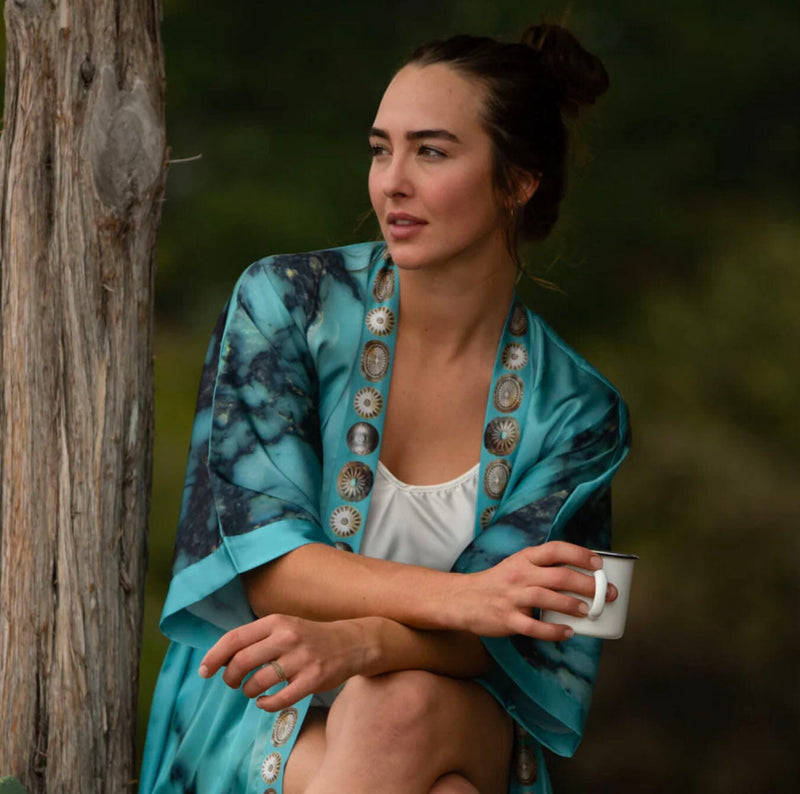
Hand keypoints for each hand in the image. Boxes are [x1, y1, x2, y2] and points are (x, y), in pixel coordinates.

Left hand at [198, 614, 373, 710]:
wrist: (352, 643)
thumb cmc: (310, 637)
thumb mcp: (284, 626)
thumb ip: (257, 639)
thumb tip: (222, 658)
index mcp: (276, 621)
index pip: (234, 639)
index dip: (214, 657)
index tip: (204, 671)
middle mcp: (287, 637)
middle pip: (242, 662)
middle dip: (229, 677)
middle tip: (231, 683)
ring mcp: (301, 659)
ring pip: (257, 682)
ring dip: (247, 691)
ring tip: (250, 690)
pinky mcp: (312, 680)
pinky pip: (279, 699)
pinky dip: (265, 704)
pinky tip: (264, 702)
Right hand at [452, 541, 616, 640]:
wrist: (463, 599)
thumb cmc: (498, 583)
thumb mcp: (518, 566)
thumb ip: (543, 567)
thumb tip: (581, 574)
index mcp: (524, 558)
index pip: (555, 549)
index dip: (579, 554)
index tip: (599, 563)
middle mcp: (519, 574)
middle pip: (558, 576)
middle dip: (587, 585)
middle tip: (607, 594)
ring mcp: (512, 597)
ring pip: (546, 598)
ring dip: (571, 605)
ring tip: (589, 611)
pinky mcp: (507, 619)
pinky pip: (533, 626)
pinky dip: (553, 630)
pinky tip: (567, 632)